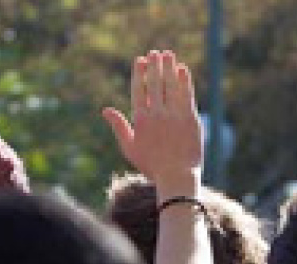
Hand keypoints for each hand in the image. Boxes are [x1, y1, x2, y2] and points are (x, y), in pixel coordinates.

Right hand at [102, 50, 202, 195]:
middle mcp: (157, 114)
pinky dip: (185, 81)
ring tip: (168, 55)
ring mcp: (175, 116)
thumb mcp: (129, 148)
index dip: (139, 72)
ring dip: (169, 67)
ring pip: (171, 85)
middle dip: (155, 65)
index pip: (138, 89)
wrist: (177, 177)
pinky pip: (187, 95)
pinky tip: (182, 69)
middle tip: (155, 53)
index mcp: (141, 120)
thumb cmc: (151, 165)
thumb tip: (105, 109)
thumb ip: (118, 126)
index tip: (140, 60)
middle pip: (155, 83)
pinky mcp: (191, 119)